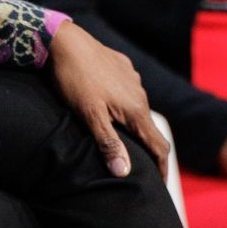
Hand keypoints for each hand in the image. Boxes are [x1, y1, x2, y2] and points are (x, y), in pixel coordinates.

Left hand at [47, 22, 171, 178]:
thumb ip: (108, 143)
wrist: (64, 41)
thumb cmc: (74, 81)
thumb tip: (124, 172)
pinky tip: (110, 109)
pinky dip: (125, 106)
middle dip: (147, 150)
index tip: (160, 185)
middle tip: (140, 167)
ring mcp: (133, 79)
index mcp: (136, 109)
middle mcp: (140, 94)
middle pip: (150, 129)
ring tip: (123, 140)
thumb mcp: (89, 115)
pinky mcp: (123, 67)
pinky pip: (129, 92)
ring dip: (134, 126)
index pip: (159, 146)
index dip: (162, 169)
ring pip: (139, 109)